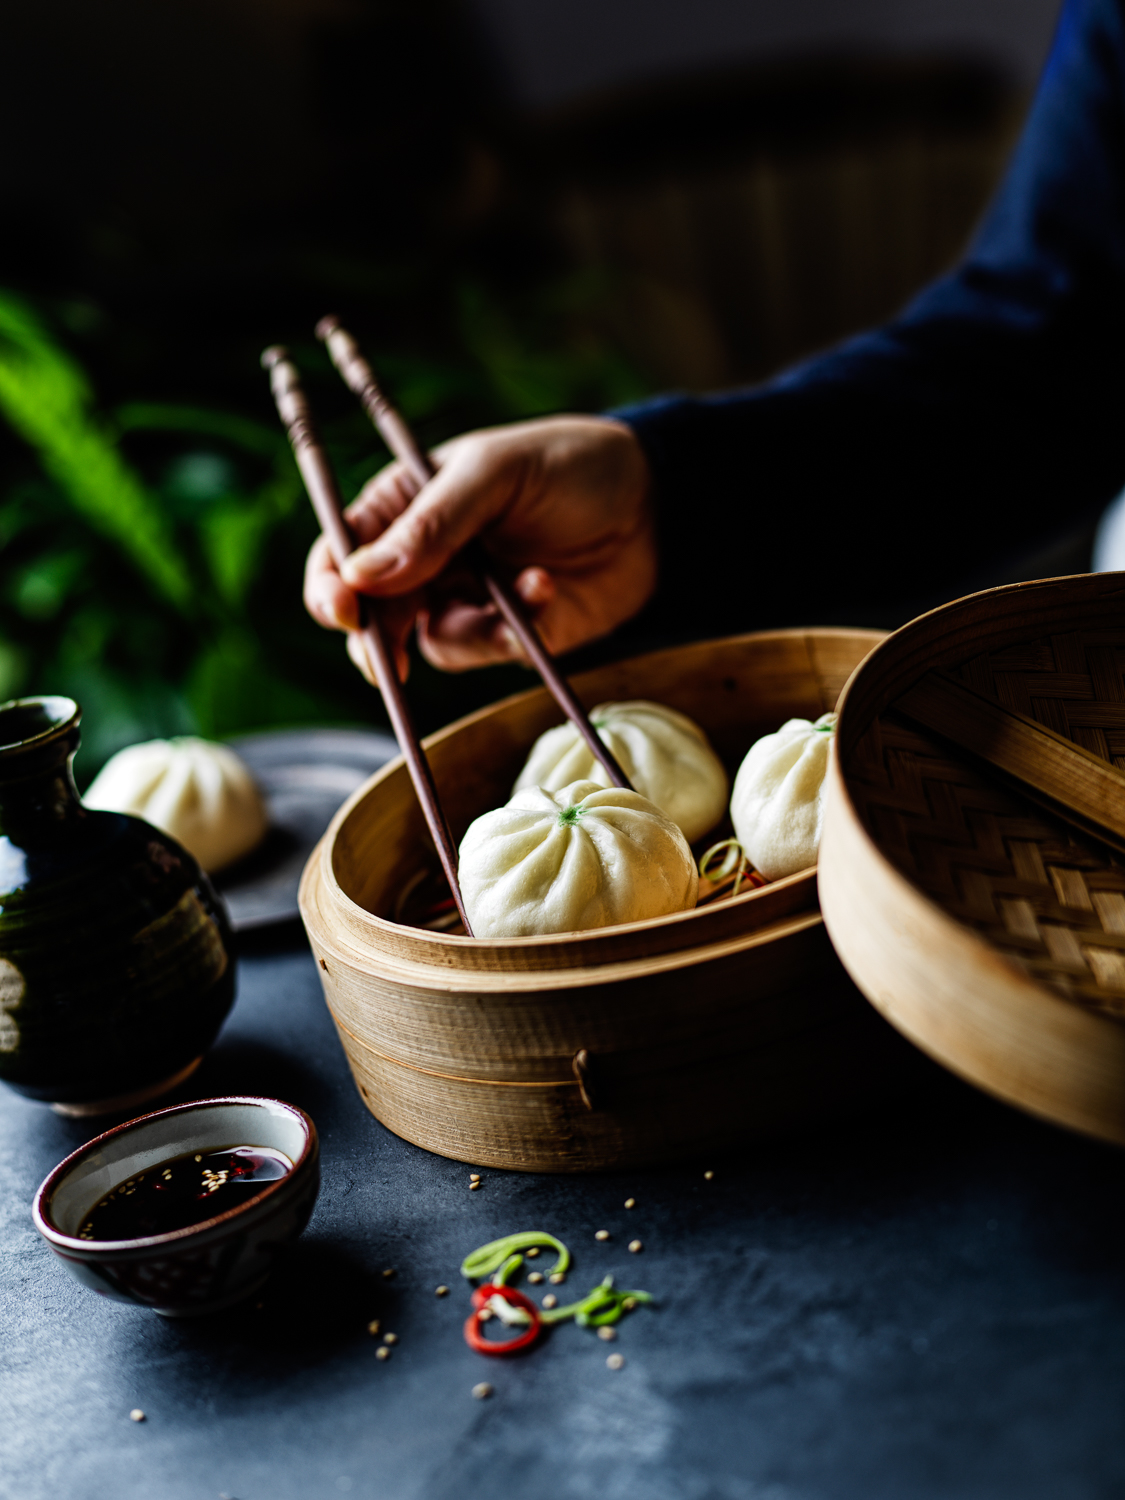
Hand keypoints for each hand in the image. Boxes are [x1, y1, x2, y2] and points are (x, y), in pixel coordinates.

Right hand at [303, 414, 654, 679]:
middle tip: (389, 659)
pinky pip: (487, 651)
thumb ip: (433, 521)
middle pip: (371, 614)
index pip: (341, 550)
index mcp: (405, 503)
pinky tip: (547, 587)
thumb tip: (360, 577)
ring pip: (426, 644)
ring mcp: (465, 599)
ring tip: (530, 585)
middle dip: (375, 639)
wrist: (654, 502)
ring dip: (470, 629)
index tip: (341, 608)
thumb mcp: (498, 472)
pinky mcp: (508, 633)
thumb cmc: (569, 464)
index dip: (329, 584)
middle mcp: (425, 557)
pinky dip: (514, 629)